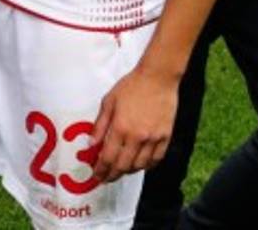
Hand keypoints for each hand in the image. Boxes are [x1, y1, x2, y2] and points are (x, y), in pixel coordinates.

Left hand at [91, 65, 177, 184]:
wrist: (157, 78)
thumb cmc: (131, 86)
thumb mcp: (108, 102)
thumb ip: (100, 125)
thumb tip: (91, 144)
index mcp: (120, 127)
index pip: (108, 157)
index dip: (101, 170)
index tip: (96, 175)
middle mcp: (137, 136)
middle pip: (123, 165)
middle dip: (112, 175)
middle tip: (106, 178)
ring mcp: (153, 138)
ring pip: (140, 165)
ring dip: (128, 171)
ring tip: (121, 171)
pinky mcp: (166, 137)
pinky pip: (156, 159)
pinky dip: (147, 166)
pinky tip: (140, 165)